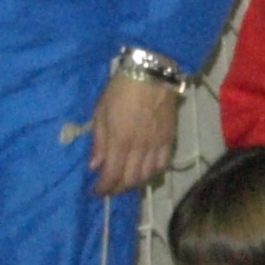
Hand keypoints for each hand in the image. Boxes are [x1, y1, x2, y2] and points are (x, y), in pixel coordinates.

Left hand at [86, 73, 182, 196]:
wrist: (153, 73)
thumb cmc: (121, 89)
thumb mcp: (101, 111)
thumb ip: (99, 141)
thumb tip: (95, 165)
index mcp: (119, 140)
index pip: (112, 175)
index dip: (103, 188)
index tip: (96, 191)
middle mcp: (139, 147)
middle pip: (130, 180)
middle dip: (118, 189)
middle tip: (109, 189)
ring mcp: (156, 144)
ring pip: (147, 175)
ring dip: (135, 183)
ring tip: (126, 182)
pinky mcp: (170, 138)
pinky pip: (163, 164)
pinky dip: (153, 172)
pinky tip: (146, 171)